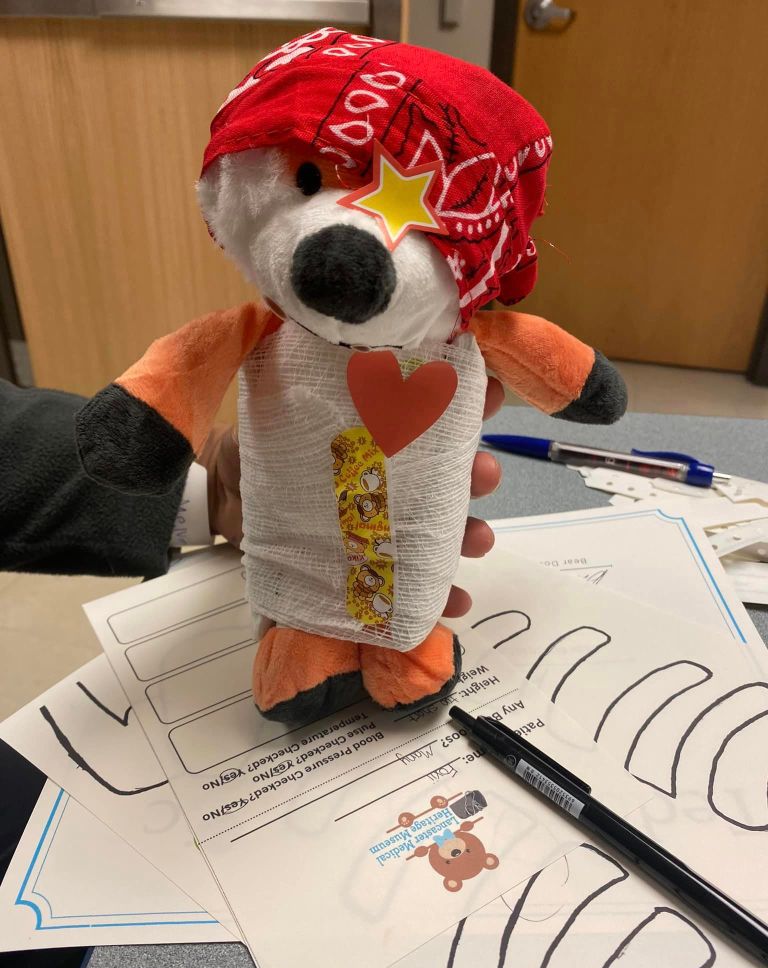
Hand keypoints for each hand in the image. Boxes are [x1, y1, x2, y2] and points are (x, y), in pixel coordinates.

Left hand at [198, 376, 503, 597]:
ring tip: (478, 541)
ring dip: (468, 533)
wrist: (224, 498)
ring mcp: (382, 519)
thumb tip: (292, 305)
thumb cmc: (257, 443)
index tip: (493, 394)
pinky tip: (454, 601)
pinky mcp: (368, 561)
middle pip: (448, 473)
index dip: (468, 399)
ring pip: (440, 528)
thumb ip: (290, 357)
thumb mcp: (274, 397)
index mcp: (376, 427)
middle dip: (475, 473)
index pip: (432, 408)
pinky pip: (411, 583)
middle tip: (485, 474)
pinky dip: (437, 594)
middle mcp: (389, 472)